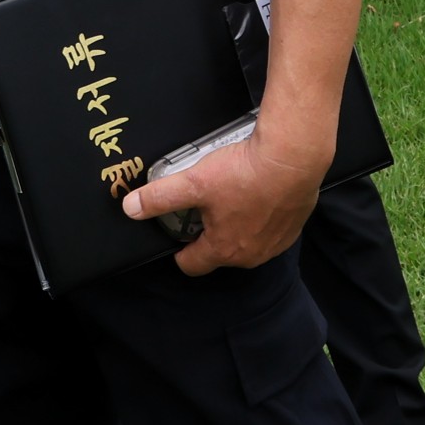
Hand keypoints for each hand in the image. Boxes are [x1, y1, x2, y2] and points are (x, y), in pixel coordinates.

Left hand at [124, 127, 325, 274]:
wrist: (293, 159)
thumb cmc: (244, 174)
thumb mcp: (194, 183)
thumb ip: (160, 197)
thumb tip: (130, 208)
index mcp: (224, 251)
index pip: (192, 265)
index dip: (179, 251)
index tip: (176, 236)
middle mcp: (251, 256)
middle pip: (220, 253)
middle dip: (208, 234)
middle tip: (203, 206)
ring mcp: (276, 244)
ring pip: (246, 242)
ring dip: (236, 226)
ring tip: (230, 197)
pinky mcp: (294, 228)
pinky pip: (270, 230)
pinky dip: (261, 218)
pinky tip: (257, 194)